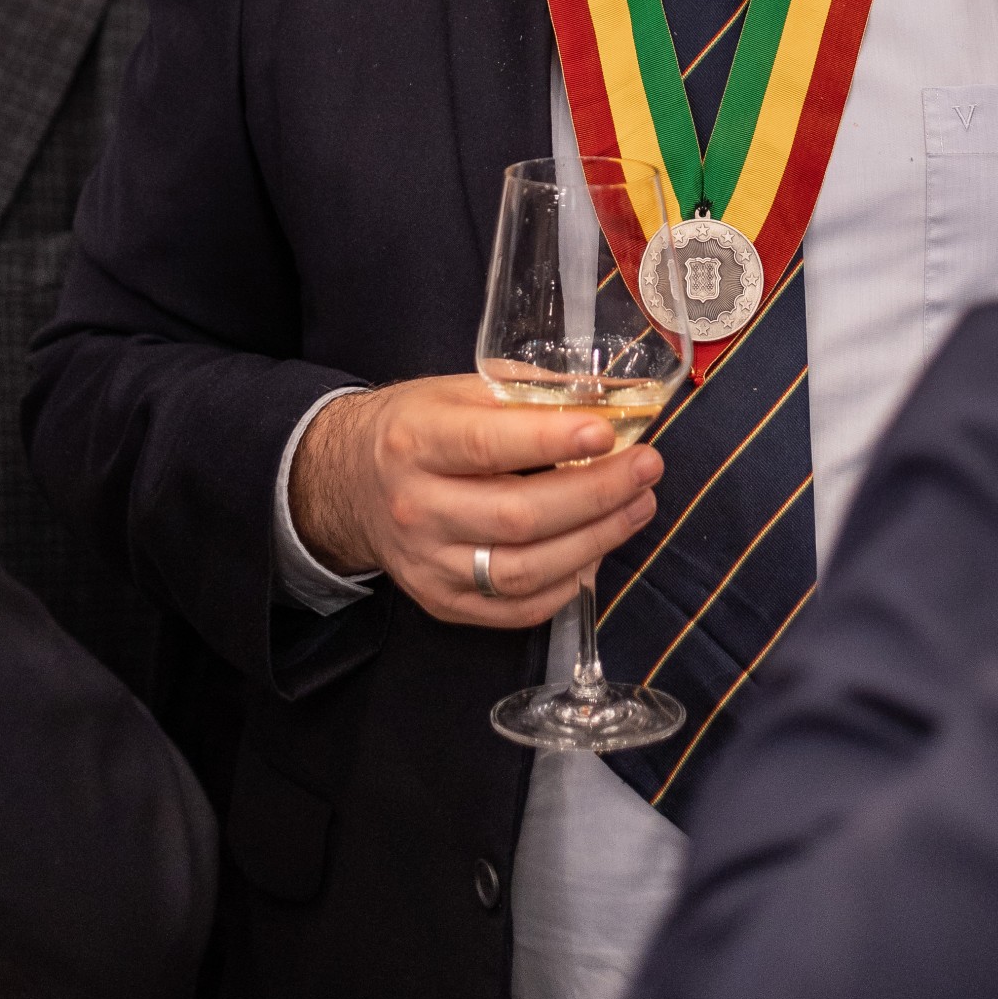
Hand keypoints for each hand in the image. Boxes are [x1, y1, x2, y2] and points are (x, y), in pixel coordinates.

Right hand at [288, 374, 663, 630]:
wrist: (351, 484)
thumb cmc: (417, 427)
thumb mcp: (457, 390)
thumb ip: (527, 393)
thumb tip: (608, 399)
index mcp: (417, 441)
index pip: (489, 445)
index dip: (553, 440)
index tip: (609, 431)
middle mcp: (417, 508)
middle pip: (518, 515)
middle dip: (596, 494)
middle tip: (647, 469)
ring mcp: (428, 564)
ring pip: (523, 569)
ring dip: (595, 541)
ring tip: (637, 507)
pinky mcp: (442, 603)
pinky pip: (516, 608)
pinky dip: (566, 584)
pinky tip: (596, 551)